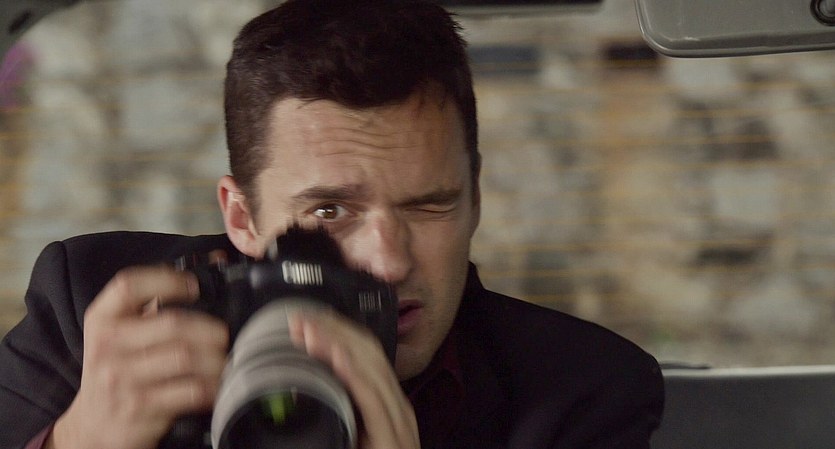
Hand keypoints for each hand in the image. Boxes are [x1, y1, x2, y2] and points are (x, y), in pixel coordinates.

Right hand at [47, 266, 228, 448]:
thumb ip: (153, 305)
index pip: (128, 285)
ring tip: (225, 359)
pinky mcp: (139, 408)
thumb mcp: (120, 334)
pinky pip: (189, 391)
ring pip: (185, 357)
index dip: (166, 279)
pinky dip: (212, 386)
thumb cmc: (116, 371)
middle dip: (209, 328)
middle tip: (224, 334)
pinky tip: (218, 384)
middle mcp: (108, 346)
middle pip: (171, 324)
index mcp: (102, 319)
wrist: (92, 427)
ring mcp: (121, 379)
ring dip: (215, 358)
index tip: (194, 286)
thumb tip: (210, 264)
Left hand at [288, 310, 419, 448]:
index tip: (307, 321)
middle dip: (333, 329)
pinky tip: (334, 356)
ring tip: (306, 331)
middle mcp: (396, 406)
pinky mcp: (392, 436)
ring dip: (335, 343)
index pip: (365, 353)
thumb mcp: (350, 436)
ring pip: (369, 367)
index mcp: (385, 404)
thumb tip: (305, 394)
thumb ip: (339, 412)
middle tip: (300, 318)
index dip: (337, 331)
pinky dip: (352, 371)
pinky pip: (371, 396)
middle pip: (368, 352)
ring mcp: (398, 420)